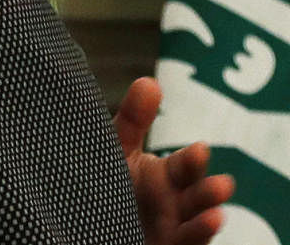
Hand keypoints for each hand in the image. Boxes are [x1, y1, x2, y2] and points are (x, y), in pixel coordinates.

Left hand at [115, 77, 235, 244]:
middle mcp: (173, 202)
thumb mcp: (117, 150)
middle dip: (207, 188)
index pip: (184, 166)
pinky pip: (186, 243)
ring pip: (196, 223)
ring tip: (216, 211)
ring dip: (206, 215)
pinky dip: (197, 234)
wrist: (92, 219)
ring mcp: (172, 228)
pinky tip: (207, 223)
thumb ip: (132, 121)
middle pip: (195, 195)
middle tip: (218, 185)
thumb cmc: (111, 180)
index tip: (201, 150)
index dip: (192, 161)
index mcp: (163, 176)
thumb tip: (149, 82)